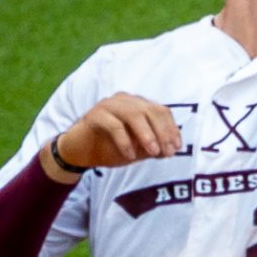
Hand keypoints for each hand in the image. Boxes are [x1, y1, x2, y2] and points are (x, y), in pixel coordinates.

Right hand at [42, 93, 182, 180]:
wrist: (79, 153)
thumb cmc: (111, 149)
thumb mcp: (137, 149)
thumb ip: (153, 147)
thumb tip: (171, 148)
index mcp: (138, 105)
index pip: (161, 111)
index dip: (171, 129)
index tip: (176, 148)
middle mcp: (125, 100)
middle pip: (150, 110)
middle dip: (162, 132)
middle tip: (167, 152)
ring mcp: (109, 105)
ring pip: (134, 114)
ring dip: (147, 134)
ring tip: (153, 153)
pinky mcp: (95, 115)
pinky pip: (114, 125)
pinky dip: (125, 141)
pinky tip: (130, 156)